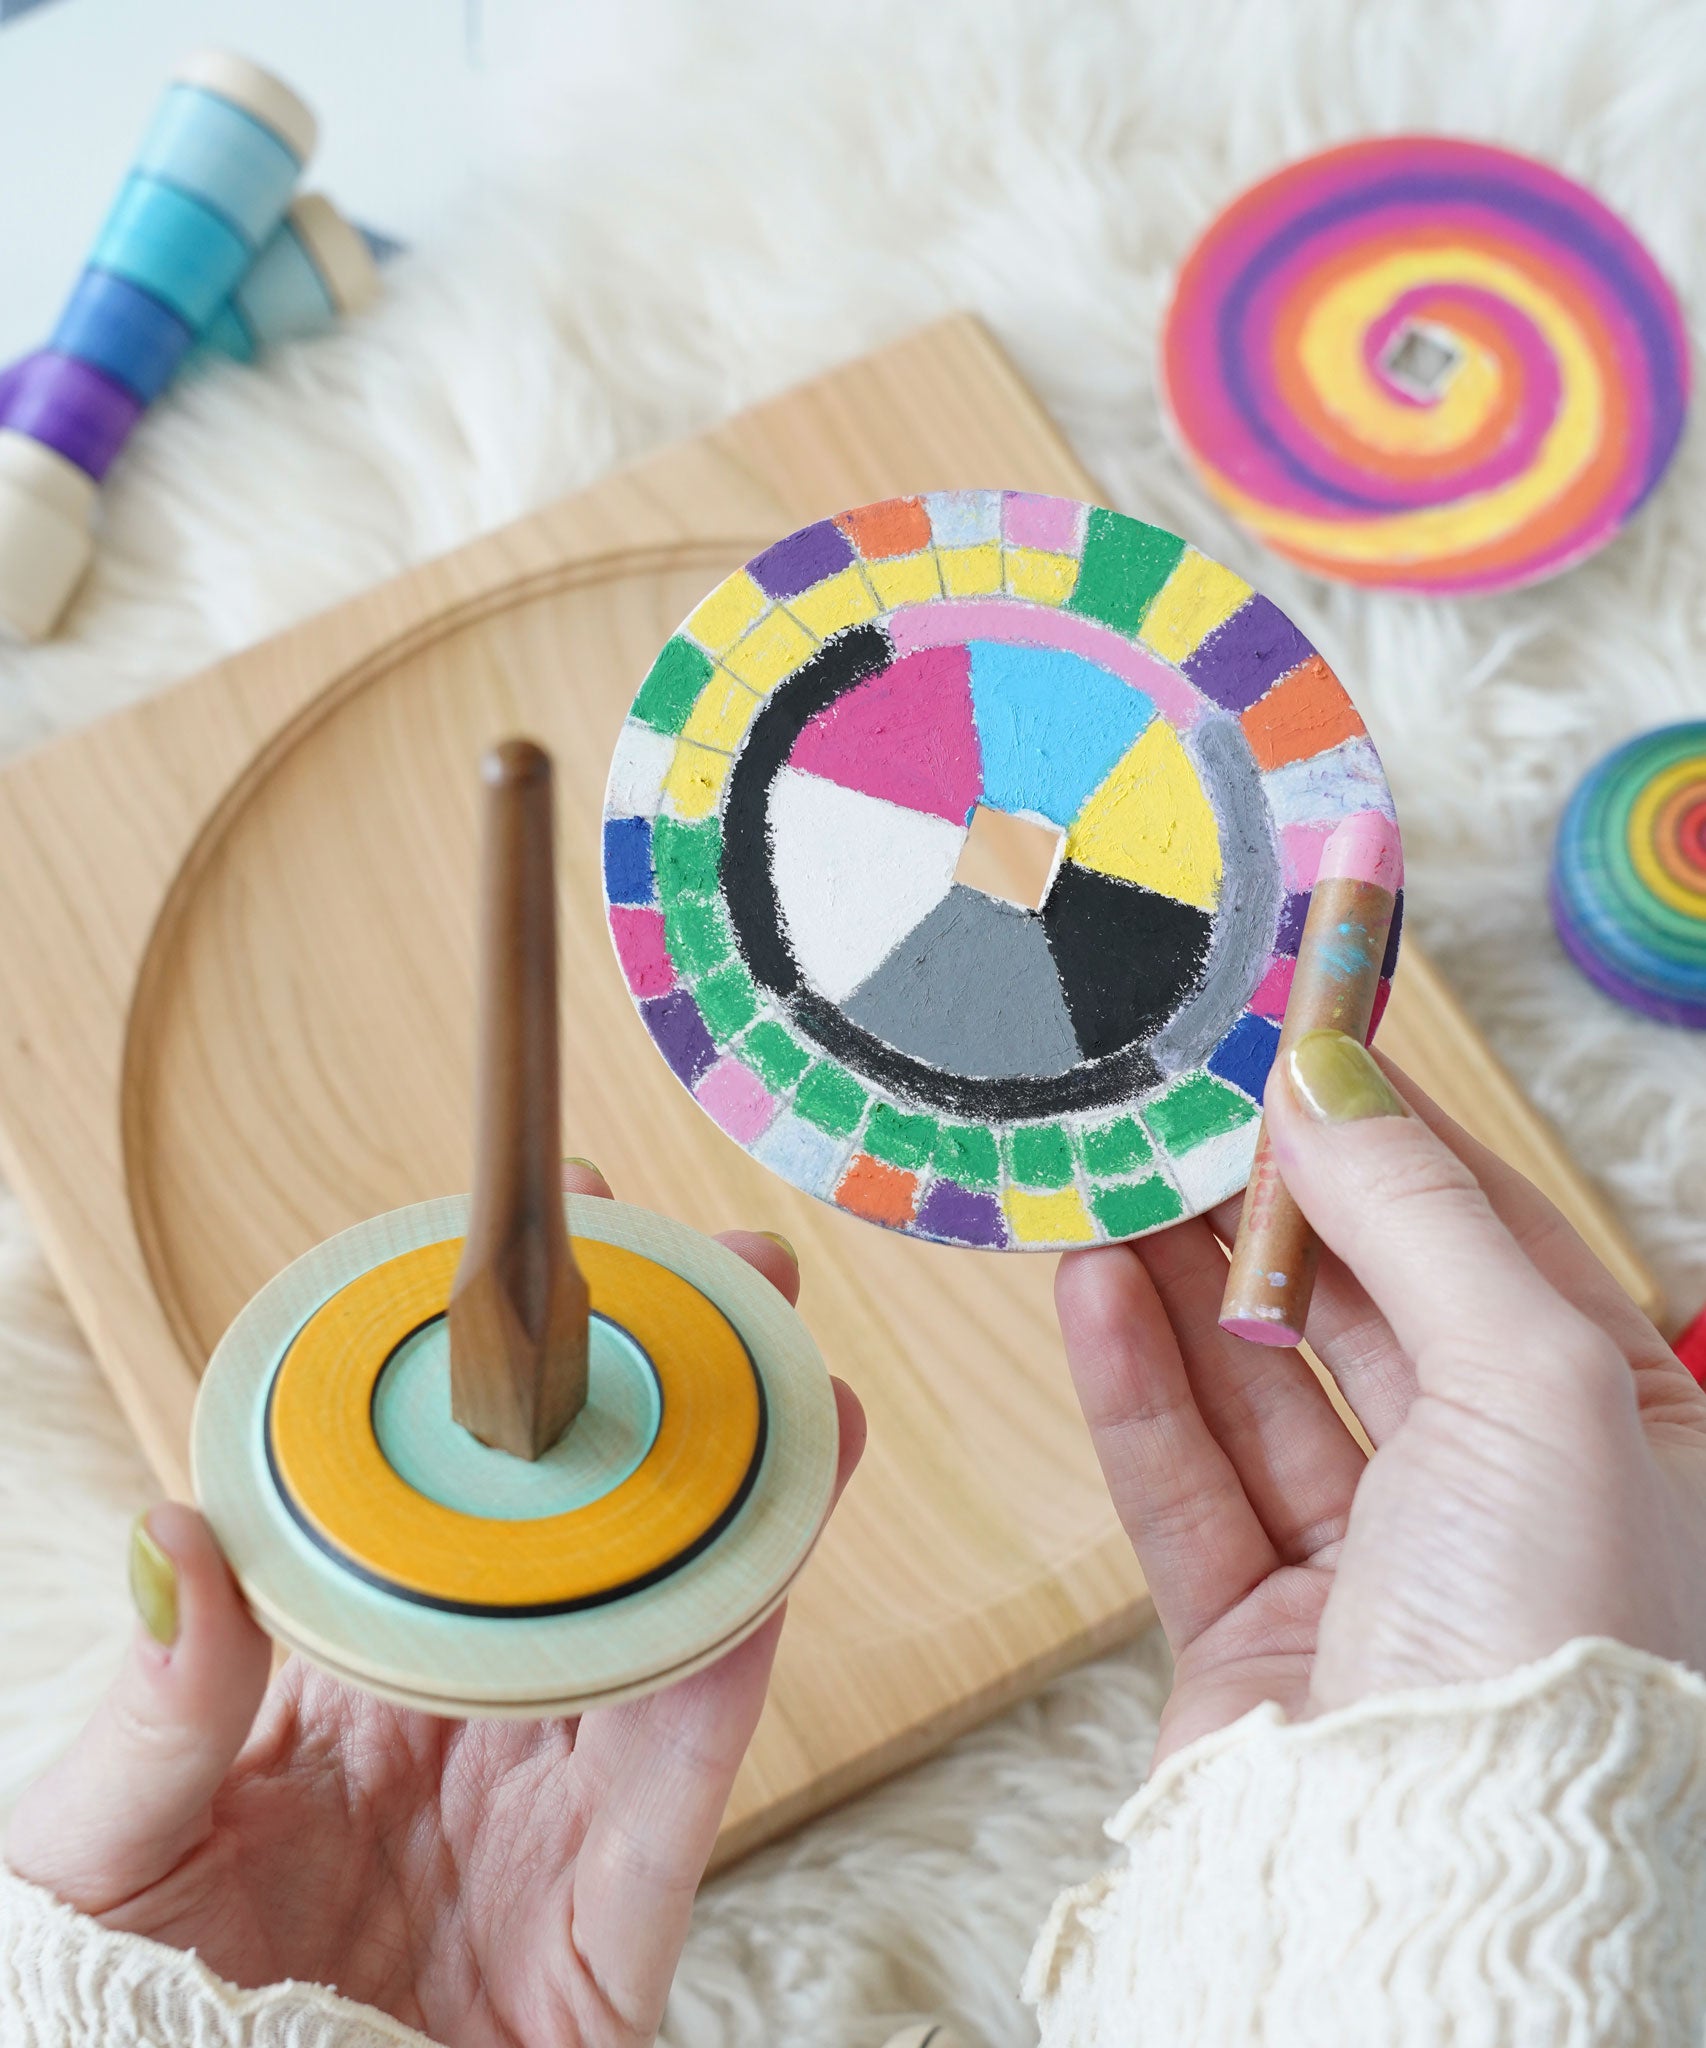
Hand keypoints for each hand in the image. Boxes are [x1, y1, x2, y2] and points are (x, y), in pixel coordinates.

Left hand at [5, 1164, 864, 2047]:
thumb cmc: (131, 2017)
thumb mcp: (103, 1845)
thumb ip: (156, 1707)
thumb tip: (171, 1532)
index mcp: (361, 1671)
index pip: (453, 1490)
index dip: (510, 1363)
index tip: (555, 1230)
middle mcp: (476, 1716)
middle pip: (596, 1528)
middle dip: (675, 1391)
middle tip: (726, 1270)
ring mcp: (555, 1808)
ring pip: (674, 1617)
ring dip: (749, 1491)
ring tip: (798, 1373)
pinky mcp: (616, 1916)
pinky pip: (691, 1770)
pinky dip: (740, 1651)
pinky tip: (783, 1539)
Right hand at [1056, 1031, 1705, 1764]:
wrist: (1435, 1902)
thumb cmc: (1550, 1643)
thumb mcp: (1536, 1383)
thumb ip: (1422, 1221)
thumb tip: (1330, 1085)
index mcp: (1618, 1441)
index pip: (1498, 1244)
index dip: (1398, 1141)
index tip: (1303, 1049)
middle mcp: (1503, 1504)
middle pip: (1366, 1311)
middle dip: (1270, 1209)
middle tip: (1180, 1108)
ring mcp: (1374, 1574)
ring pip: (1259, 1390)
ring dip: (1182, 1284)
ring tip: (1108, 1177)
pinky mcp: (1257, 1638)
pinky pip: (1186, 1484)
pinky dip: (1137, 1385)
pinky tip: (1091, 1290)